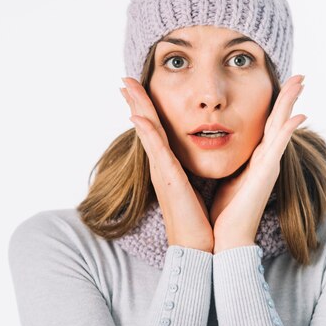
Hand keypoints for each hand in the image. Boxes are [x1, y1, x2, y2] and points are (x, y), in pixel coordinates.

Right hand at [120, 77, 213, 252]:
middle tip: (125, 79)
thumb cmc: (200, 219)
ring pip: (147, 132)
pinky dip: (146, 133)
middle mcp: (161, 165)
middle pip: (146, 126)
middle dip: (136, 101)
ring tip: (127, 86)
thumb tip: (196, 157)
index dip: (147, 109)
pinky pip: (156, 151)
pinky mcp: (168, 180)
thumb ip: (191, 171)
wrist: (200, 246)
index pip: (156, 130)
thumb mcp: (195, 187)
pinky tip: (138, 117)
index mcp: (170, 166)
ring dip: (137, 108)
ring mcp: (162, 172)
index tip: (140, 88)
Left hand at [209, 74, 306, 252]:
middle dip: (288, 97)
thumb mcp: (227, 177)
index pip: (268, 125)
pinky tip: (299, 115)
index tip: (281, 84)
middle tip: (300, 75)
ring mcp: (269, 165)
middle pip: (278, 120)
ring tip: (300, 82)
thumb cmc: (225, 211)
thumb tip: (220, 148)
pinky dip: (289, 130)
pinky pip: (279, 147)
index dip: (275, 104)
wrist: (226, 238)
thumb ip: (231, 161)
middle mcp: (266, 159)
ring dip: (291, 104)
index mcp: (256, 158)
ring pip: (282, 127)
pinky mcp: (267, 174)